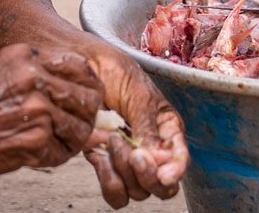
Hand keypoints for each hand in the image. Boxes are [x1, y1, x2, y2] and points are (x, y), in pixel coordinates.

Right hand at [0, 44, 103, 179]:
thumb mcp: (4, 76)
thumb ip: (42, 81)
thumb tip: (86, 96)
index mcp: (26, 56)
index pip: (81, 66)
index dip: (88, 87)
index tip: (84, 101)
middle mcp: (34, 75)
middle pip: (88, 96)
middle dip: (86, 116)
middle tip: (76, 128)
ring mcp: (36, 105)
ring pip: (80, 126)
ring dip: (73, 140)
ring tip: (55, 144)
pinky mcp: (35, 136)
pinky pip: (63, 150)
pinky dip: (56, 157)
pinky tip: (38, 155)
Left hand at [81, 44, 188, 208]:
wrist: (79, 67)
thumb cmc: (112, 70)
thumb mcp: (137, 94)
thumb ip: (148, 126)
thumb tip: (157, 158)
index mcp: (166, 129)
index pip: (179, 158)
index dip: (175, 170)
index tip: (163, 175)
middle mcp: (151, 148)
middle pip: (160, 185)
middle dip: (147, 175)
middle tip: (133, 154)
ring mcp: (127, 159)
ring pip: (137, 191)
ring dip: (124, 172)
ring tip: (111, 141)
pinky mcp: (105, 164)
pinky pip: (114, 192)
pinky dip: (107, 179)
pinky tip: (99, 155)